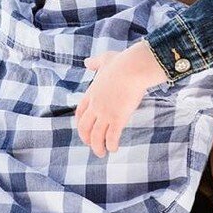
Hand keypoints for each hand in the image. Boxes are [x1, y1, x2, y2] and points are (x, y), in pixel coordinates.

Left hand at [76, 41, 167, 156]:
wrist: (133, 68)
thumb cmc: (122, 62)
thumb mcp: (104, 60)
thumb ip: (95, 63)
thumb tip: (87, 62)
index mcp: (91, 93)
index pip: (80, 113)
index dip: (80, 124)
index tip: (84, 130)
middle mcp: (95, 106)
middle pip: (84, 127)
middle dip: (86, 139)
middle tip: (92, 145)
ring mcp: (105, 113)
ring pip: (96, 136)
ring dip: (98, 147)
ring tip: (102, 153)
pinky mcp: (117, 118)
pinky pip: (111, 137)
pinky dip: (111, 145)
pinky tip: (114, 149)